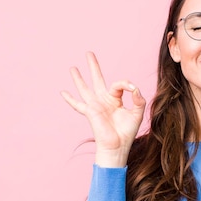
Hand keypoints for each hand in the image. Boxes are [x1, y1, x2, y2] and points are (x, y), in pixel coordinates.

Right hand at [61, 52, 145, 166]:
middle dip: (93, 66)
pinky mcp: (90, 112)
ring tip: (73, 67)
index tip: (132, 89)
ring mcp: (95, 106)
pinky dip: (70, 99)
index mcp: (115, 100)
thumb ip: (138, 100)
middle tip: (89, 53)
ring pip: (85, 88)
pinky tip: (62, 92)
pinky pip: (77, 104)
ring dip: (78, 78)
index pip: (118, 85)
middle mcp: (103, 101)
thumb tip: (135, 89)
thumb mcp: (137, 114)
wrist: (117, 146)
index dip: (126, 84)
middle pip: (97, 79)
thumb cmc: (127, 133)